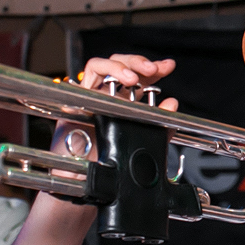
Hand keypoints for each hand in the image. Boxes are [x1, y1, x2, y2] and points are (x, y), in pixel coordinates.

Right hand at [49, 54, 182, 165]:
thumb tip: (172, 103)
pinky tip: (114, 86)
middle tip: (153, 69)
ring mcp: (87, 98)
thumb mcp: (140, 142)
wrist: (83, 182)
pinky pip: (83, 84)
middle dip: (137, 62)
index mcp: (121, 101)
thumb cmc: (107, 163)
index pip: (138, 76)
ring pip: (99, 66)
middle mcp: (103, 95)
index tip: (167, 66)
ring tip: (133, 79)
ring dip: (118, 67)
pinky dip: (97, 79)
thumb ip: (158, 124)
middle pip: (119, 64)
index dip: (153, 68)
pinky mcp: (72, 105)